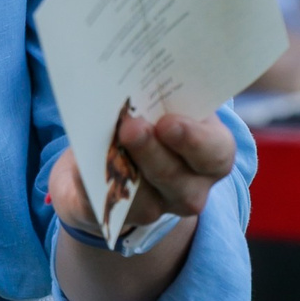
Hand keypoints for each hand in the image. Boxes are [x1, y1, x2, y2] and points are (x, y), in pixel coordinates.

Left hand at [48, 106, 236, 239]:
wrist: (108, 155)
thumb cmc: (147, 118)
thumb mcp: (160, 103)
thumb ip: (155, 94)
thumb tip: (133, 80)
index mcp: (209, 154)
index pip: (216, 152)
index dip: (195, 139)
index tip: (169, 123)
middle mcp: (189, 189)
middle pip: (177, 179)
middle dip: (152, 152)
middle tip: (131, 127)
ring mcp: (155, 210)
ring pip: (145, 202)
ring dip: (124, 172)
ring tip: (105, 146)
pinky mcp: (114, 220)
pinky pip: (103, 210)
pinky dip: (92, 188)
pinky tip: (83, 169)